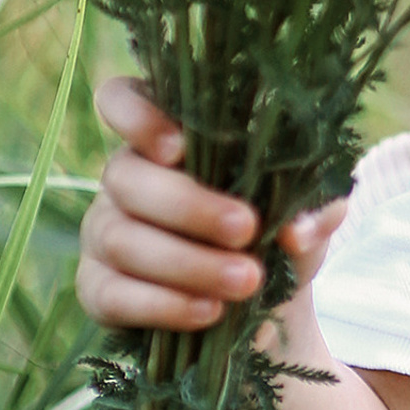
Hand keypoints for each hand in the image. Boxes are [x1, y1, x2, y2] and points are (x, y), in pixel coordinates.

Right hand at [76, 76, 345, 331]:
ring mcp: (104, 232)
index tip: (178, 145)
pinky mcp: (98, 288)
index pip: (121, 99)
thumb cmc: (279, 232)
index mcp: (169, 136)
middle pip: (127, 176)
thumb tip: (298, 231)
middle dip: (190, 205)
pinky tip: (208, 311)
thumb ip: (312, 207)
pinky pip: (113, 295)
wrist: (265, 302)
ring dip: (187, 263)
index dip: (135, 114)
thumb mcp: (307, 212)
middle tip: (248, 228)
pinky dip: (163, 305)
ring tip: (246, 280)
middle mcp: (126, 177)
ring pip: (122, 239)